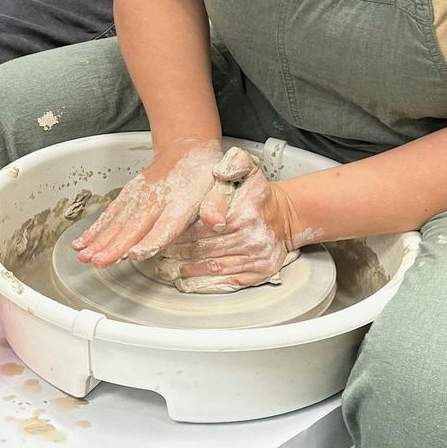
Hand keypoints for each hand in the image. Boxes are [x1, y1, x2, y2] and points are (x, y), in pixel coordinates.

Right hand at [72, 138, 227, 267]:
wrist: (187, 147)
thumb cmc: (203, 173)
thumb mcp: (221, 186)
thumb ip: (217, 205)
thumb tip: (217, 222)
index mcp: (180, 202)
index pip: (164, 225)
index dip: (149, 241)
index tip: (134, 253)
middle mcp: (156, 200)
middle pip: (133, 226)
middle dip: (114, 245)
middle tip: (99, 261)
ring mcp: (139, 196)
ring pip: (117, 220)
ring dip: (99, 239)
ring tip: (84, 255)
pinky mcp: (129, 195)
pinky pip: (110, 213)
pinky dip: (95, 228)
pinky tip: (82, 243)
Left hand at [169, 153, 300, 286]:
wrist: (285, 216)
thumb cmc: (260, 195)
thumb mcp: (250, 169)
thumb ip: (235, 163)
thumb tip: (219, 172)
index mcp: (244, 214)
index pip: (203, 228)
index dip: (182, 234)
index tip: (166, 238)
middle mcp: (251, 238)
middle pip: (206, 249)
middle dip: (180, 254)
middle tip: (161, 256)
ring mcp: (256, 257)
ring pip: (214, 267)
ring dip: (189, 270)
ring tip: (170, 270)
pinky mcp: (259, 272)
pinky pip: (229, 281)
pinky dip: (207, 283)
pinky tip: (190, 281)